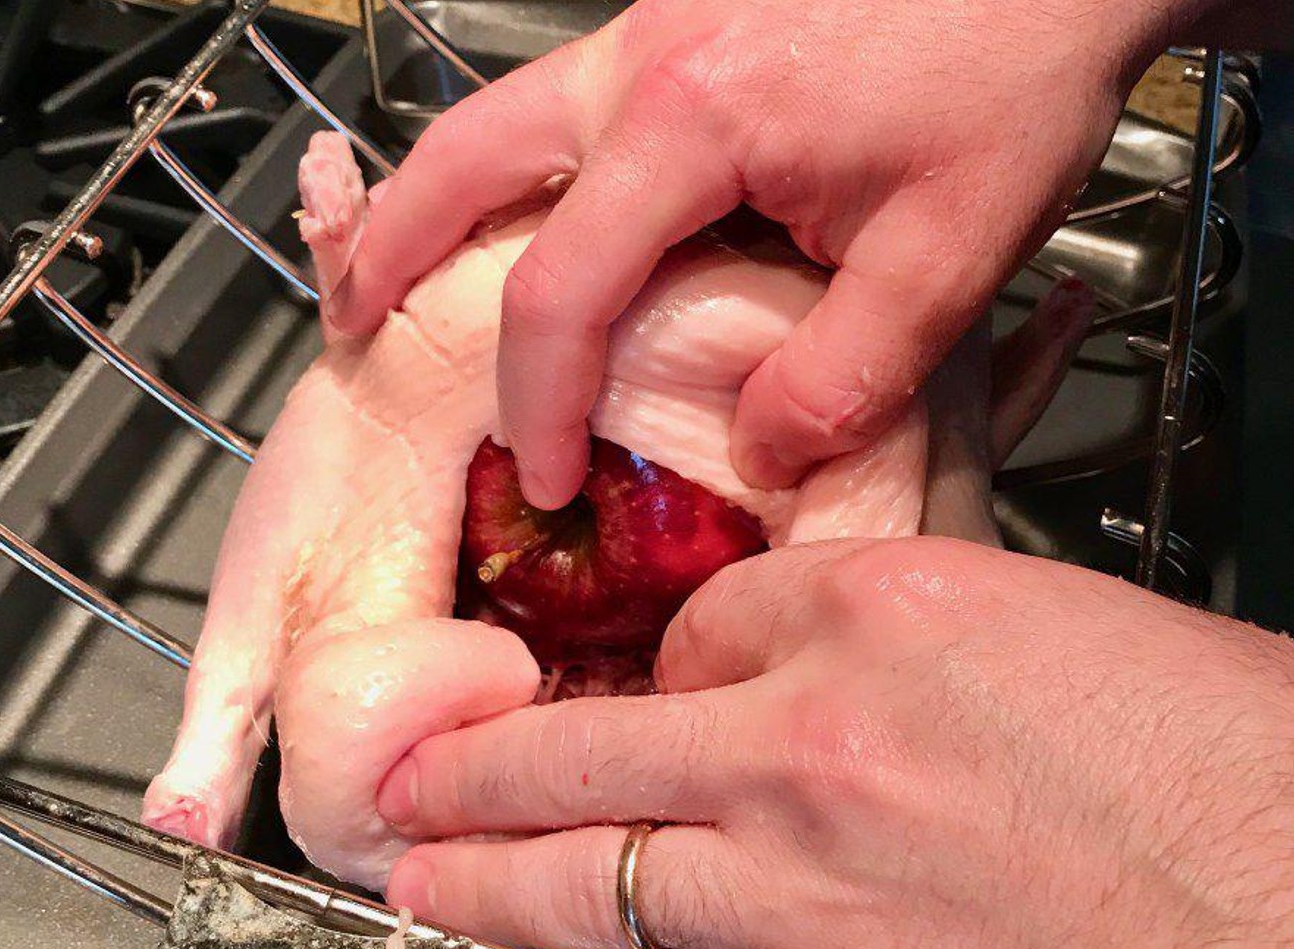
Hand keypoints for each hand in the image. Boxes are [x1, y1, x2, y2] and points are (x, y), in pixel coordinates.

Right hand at [343, 0, 1198, 506]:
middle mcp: (644, 57)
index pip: (560, 287)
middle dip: (393, 254)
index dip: (540, 402)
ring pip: (497, 120)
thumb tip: (763, 453)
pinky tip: (526, 216)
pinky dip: (510, 171)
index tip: (551, 479)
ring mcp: (656, 27)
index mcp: (692, 117)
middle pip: (466, 160)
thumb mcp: (951, 249)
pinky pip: (559, 106)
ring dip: (433, 200)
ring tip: (400, 274)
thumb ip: (846, 376)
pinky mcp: (683, 24)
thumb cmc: (1018, 62)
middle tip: (355, 328)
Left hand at [377, 539, 1293, 948]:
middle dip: (471, 771)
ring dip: (503, 888)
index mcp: (889, 619)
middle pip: (582, 753)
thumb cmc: (1227, 784)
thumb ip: (897, 639)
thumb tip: (787, 668)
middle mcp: (819, 754)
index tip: (648, 680)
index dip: (666, 652)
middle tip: (404, 787)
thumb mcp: (1057, 633)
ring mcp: (810, 905)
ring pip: (597, 889)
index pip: (704, 619)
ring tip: (433, 892)